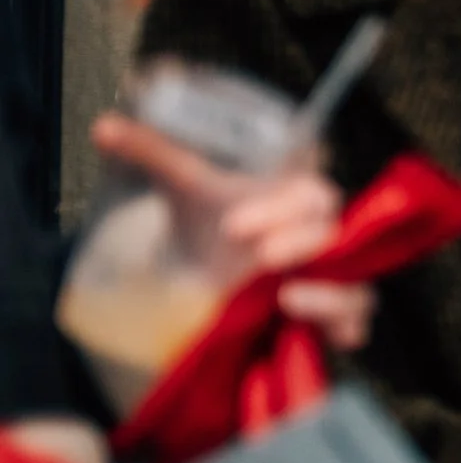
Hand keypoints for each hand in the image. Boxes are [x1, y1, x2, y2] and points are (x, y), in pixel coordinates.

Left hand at [92, 114, 373, 350]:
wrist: (214, 262)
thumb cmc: (214, 218)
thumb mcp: (187, 185)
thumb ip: (153, 152)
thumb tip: (103, 127)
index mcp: (300, 198)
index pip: (310, 195)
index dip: (278, 210)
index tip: (231, 226)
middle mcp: (325, 238)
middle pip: (335, 237)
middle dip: (300, 245)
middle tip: (259, 257)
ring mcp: (331, 280)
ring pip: (356, 286)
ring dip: (330, 295)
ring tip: (286, 298)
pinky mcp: (327, 318)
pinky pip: (353, 326)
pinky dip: (343, 330)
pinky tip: (319, 335)